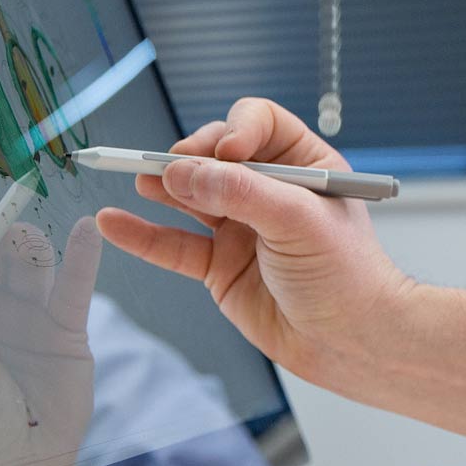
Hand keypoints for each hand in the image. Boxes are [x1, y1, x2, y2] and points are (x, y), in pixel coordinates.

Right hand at [97, 98, 465, 423]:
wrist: (353, 342)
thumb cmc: (347, 275)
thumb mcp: (299, 222)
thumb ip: (240, 193)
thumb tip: (182, 172)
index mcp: (303, 165)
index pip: (259, 123)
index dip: (235, 130)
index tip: (226, 153)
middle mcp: (270, 190)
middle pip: (215, 155)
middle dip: (191, 157)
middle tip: (171, 170)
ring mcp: (242, 228)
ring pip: (190, 196)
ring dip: (162, 185)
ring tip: (141, 180)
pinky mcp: (221, 267)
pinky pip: (174, 245)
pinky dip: (142, 233)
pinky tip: (112, 223)